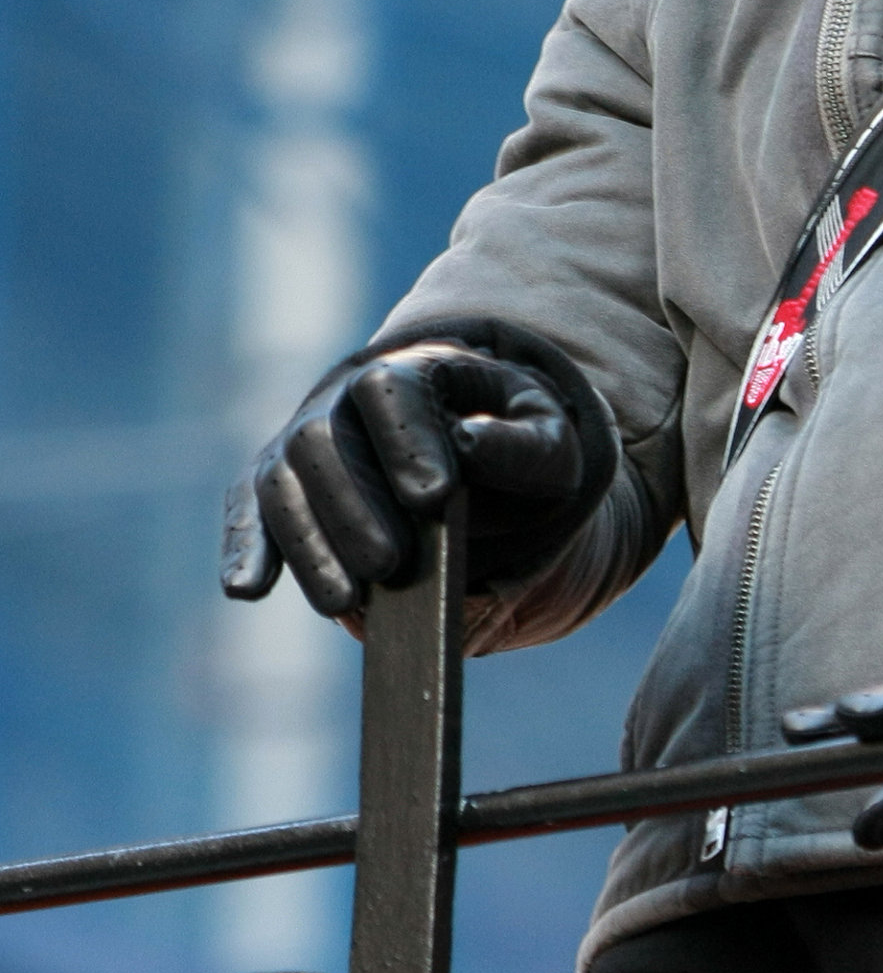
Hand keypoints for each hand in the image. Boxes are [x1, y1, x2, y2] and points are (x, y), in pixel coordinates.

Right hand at [220, 324, 615, 616]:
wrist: (474, 442)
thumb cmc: (513, 440)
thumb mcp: (547, 439)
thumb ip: (524, 445)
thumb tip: (470, 445)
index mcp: (414, 371)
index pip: (392, 391)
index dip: (408, 441)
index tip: (435, 496)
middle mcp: (343, 401)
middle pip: (320, 440)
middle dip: (353, 506)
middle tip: (392, 563)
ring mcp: (303, 442)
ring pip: (279, 482)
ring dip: (308, 543)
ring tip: (345, 601)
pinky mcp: (278, 488)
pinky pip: (247, 510)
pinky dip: (244, 548)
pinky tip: (248, 588)